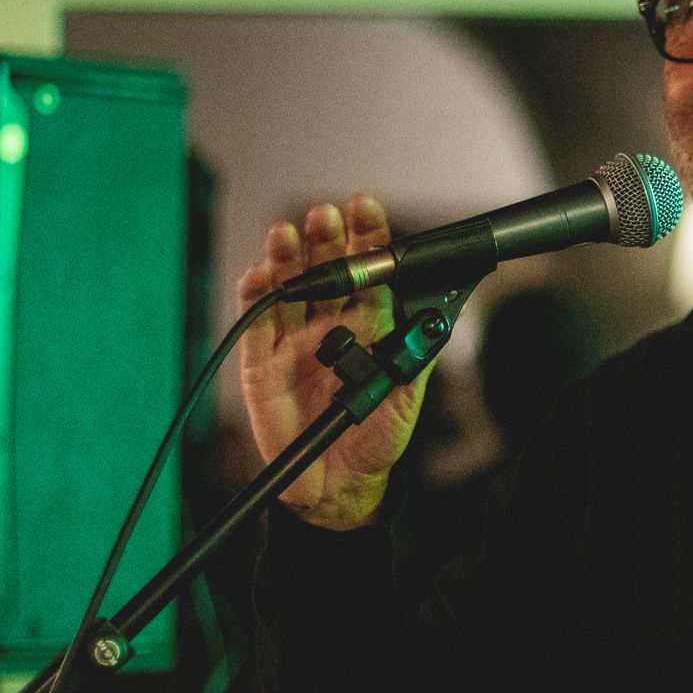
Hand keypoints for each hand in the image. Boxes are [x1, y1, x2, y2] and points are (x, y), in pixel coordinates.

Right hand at [236, 195, 429, 530]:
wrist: (335, 486)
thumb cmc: (376, 439)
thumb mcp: (405, 399)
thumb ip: (416, 358)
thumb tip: (436, 322)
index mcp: (370, 324)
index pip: (370, 270)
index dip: (367, 236)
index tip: (366, 206)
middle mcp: (331, 322)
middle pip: (327, 267)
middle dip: (326, 238)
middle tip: (326, 215)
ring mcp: (295, 337)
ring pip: (290, 284)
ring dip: (288, 256)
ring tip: (288, 234)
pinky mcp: (262, 359)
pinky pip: (256, 318)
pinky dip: (255, 293)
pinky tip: (260, 273)